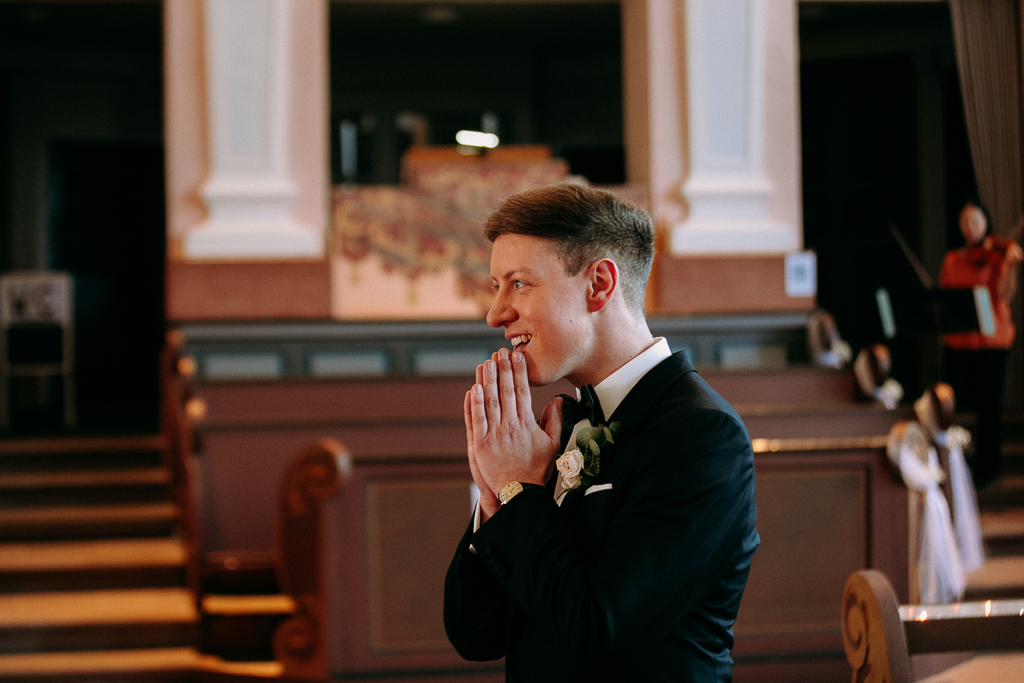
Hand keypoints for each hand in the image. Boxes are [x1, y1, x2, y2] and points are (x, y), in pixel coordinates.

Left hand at [465, 348, 561, 518]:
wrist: (520, 493)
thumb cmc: (537, 470)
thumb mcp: (552, 445)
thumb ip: (555, 421)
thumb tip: (557, 400)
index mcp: (527, 425)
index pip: (522, 392)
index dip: (519, 372)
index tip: (517, 356)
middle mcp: (510, 427)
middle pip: (505, 392)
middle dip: (502, 369)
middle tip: (500, 352)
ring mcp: (494, 435)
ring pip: (490, 402)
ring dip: (488, 380)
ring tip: (486, 363)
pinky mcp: (480, 445)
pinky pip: (476, 420)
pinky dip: (474, 403)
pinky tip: (474, 388)